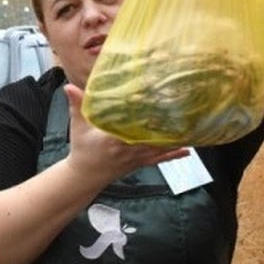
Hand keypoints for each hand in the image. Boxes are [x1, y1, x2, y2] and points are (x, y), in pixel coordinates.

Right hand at [63, 84, 187, 183]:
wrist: (85, 177)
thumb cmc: (82, 150)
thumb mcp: (77, 126)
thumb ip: (77, 105)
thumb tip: (69, 86)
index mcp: (114, 139)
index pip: (135, 128)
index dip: (149, 120)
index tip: (162, 109)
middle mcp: (129, 149)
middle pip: (154, 137)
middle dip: (170, 128)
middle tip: (187, 116)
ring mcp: (136, 158)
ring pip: (160, 148)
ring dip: (176, 140)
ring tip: (194, 131)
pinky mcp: (140, 163)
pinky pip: (160, 159)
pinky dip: (174, 155)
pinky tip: (188, 151)